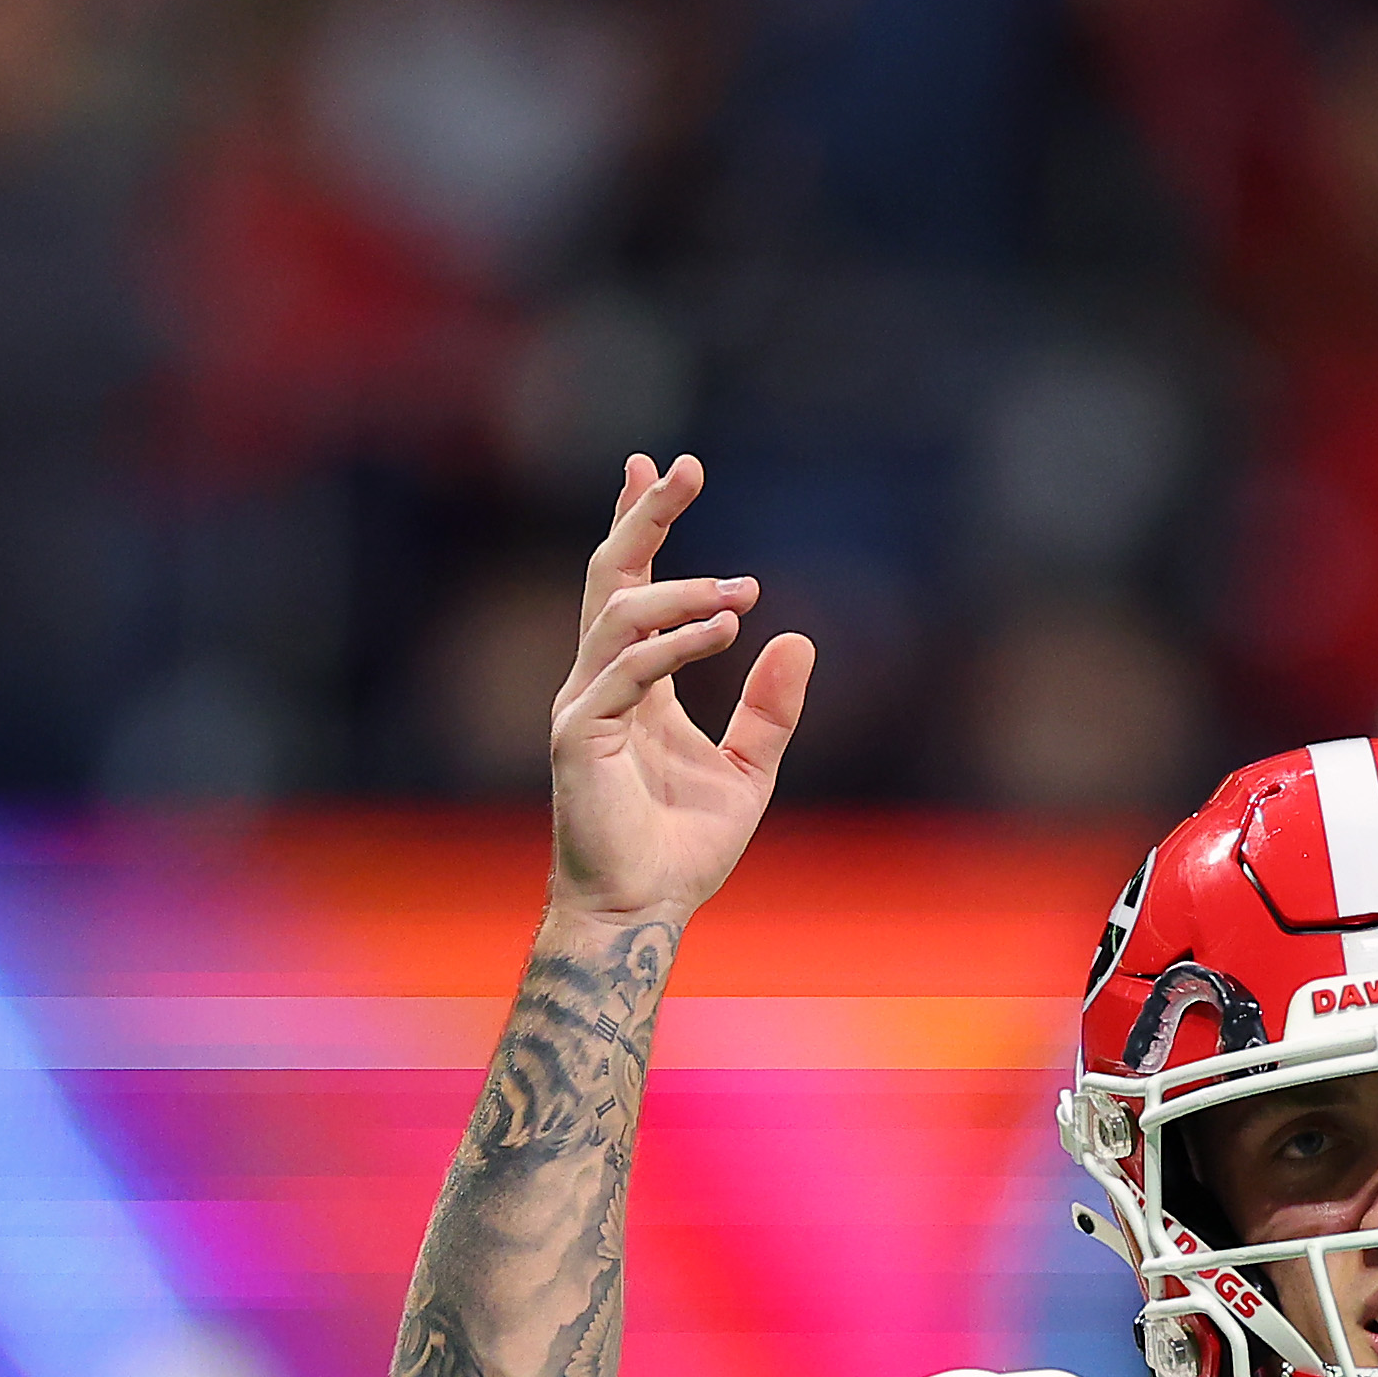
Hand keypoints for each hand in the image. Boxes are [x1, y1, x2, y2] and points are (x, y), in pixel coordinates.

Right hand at [547, 454, 814, 938]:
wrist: (646, 909)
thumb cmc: (685, 848)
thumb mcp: (750, 768)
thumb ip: (770, 707)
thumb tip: (798, 637)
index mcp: (633, 684)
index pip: (628, 586)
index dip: (642, 525)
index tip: (660, 469)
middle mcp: (600, 683)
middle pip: (609, 577)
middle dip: (642, 518)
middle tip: (682, 468)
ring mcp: (583, 707)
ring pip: (618, 615)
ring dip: (679, 590)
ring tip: (741, 590)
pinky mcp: (579, 737)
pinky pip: (627, 673)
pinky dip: (675, 645)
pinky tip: (725, 629)